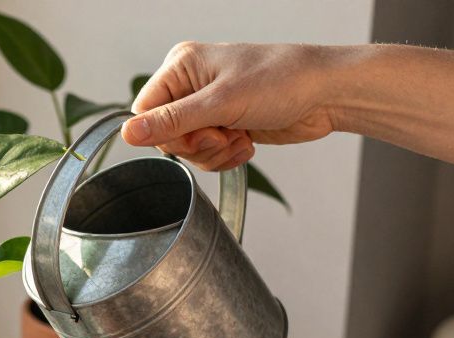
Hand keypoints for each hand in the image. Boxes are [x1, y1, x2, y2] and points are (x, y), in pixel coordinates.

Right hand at [124, 42, 341, 170]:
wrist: (326, 93)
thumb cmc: (282, 80)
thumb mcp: (221, 103)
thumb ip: (172, 121)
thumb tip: (128, 133)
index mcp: (182, 66)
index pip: (145, 111)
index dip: (165, 133)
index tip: (197, 132)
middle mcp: (191, 85)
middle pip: (166, 135)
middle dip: (196, 144)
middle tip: (222, 134)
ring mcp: (209, 107)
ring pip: (187, 149)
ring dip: (214, 153)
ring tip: (239, 138)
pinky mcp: (225, 125)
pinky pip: (208, 155)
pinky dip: (226, 156)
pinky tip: (247, 144)